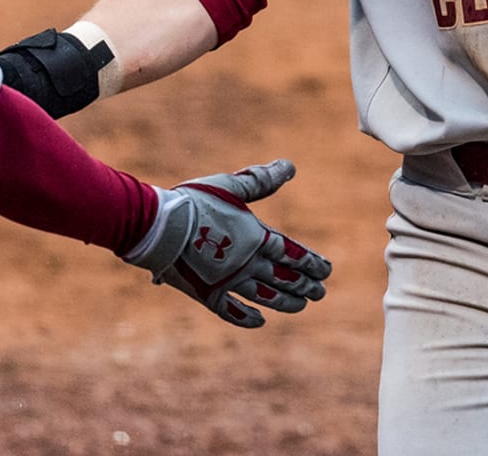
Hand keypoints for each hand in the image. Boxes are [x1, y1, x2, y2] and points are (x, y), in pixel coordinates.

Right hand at [122, 159, 331, 327]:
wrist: (160, 227)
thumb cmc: (195, 201)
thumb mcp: (231, 185)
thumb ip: (260, 179)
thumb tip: (290, 166)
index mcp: (255, 237)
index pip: (291, 254)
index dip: (311, 262)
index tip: (327, 271)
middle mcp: (246, 264)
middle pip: (283, 278)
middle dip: (305, 285)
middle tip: (321, 293)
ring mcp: (228, 282)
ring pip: (264, 296)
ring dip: (285, 302)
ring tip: (301, 306)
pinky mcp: (207, 295)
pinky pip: (232, 312)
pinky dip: (247, 318)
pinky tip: (260, 321)